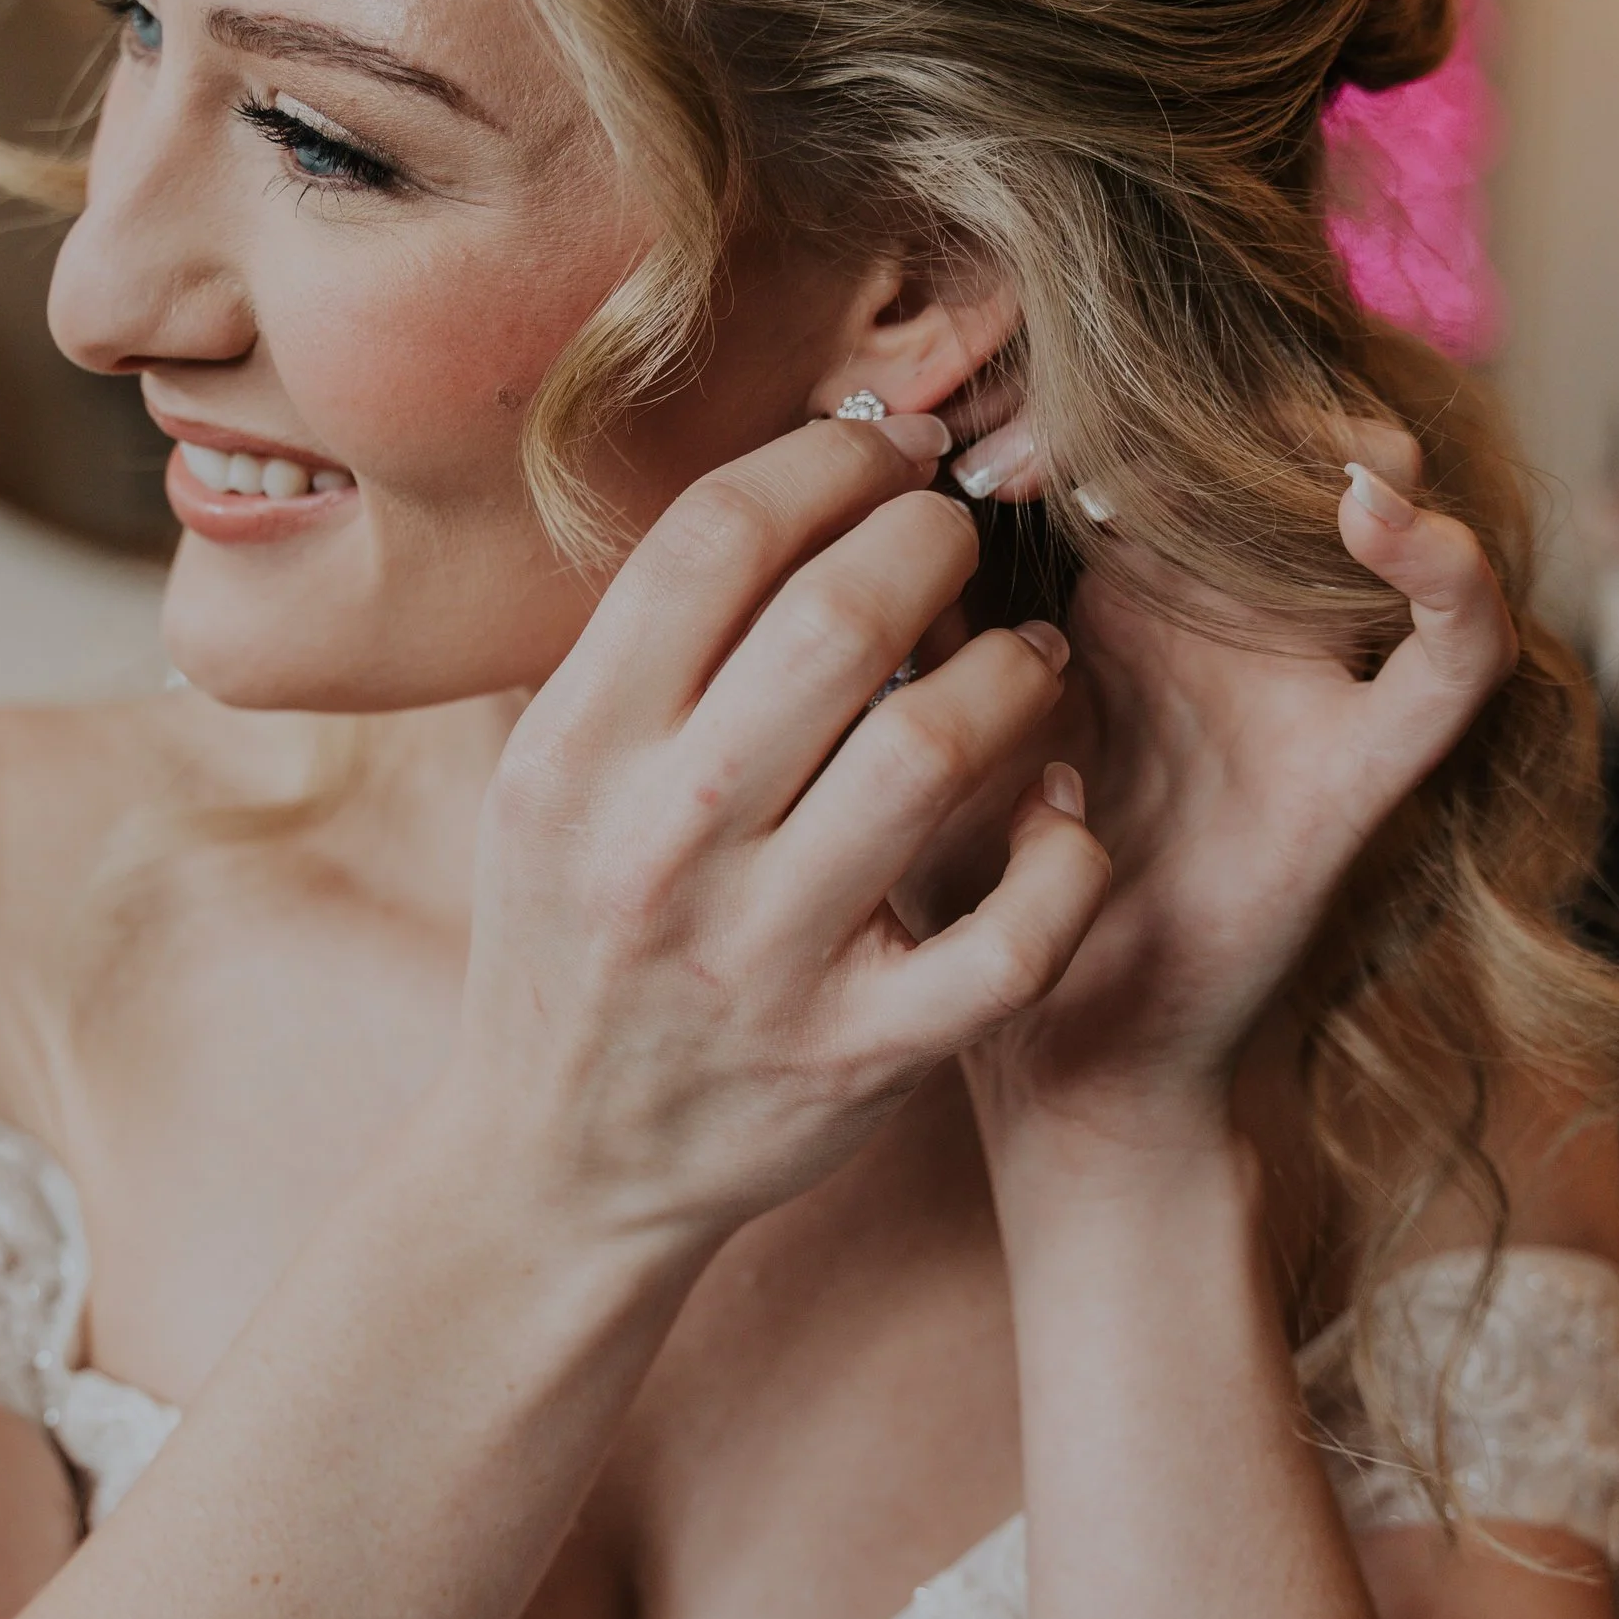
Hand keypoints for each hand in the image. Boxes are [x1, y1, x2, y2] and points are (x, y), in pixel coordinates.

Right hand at [451, 415, 1111, 1256]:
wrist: (557, 1167)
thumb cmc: (576, 935)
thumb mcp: (553, 779)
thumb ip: (651, 644)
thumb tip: (799, 470)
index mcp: (575, 754)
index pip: (716, 539)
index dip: (828, 455)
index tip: (885, 451)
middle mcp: (661, 846)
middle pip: (839, 618)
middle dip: (932, 541)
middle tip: (961, 541)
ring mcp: (765, 957)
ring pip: (935, 752)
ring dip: (1012, 676)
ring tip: (1026, 658)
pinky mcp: (861, 1055)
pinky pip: (1014, 938)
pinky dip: (1065, 859)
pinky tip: (1056, 813)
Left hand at [961, 427, 1517, 1161]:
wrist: (1058, 1056)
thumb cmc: (968, 888)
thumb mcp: (912, 724)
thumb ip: (910, 608)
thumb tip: (861, 473)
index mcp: (1123, 585)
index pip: (1138, 417)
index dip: (1061, 395)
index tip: (959, 447)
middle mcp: (1228, 612)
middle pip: (1267, 421)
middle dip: (1189, 386)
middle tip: (1065, 422)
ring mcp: (1307, 681)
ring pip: (1381, 495)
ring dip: (1322, 430)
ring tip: (1235, 430)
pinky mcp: (1361, 773)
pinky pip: (1453, 665)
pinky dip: (1448, 578)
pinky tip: (1376, 511)